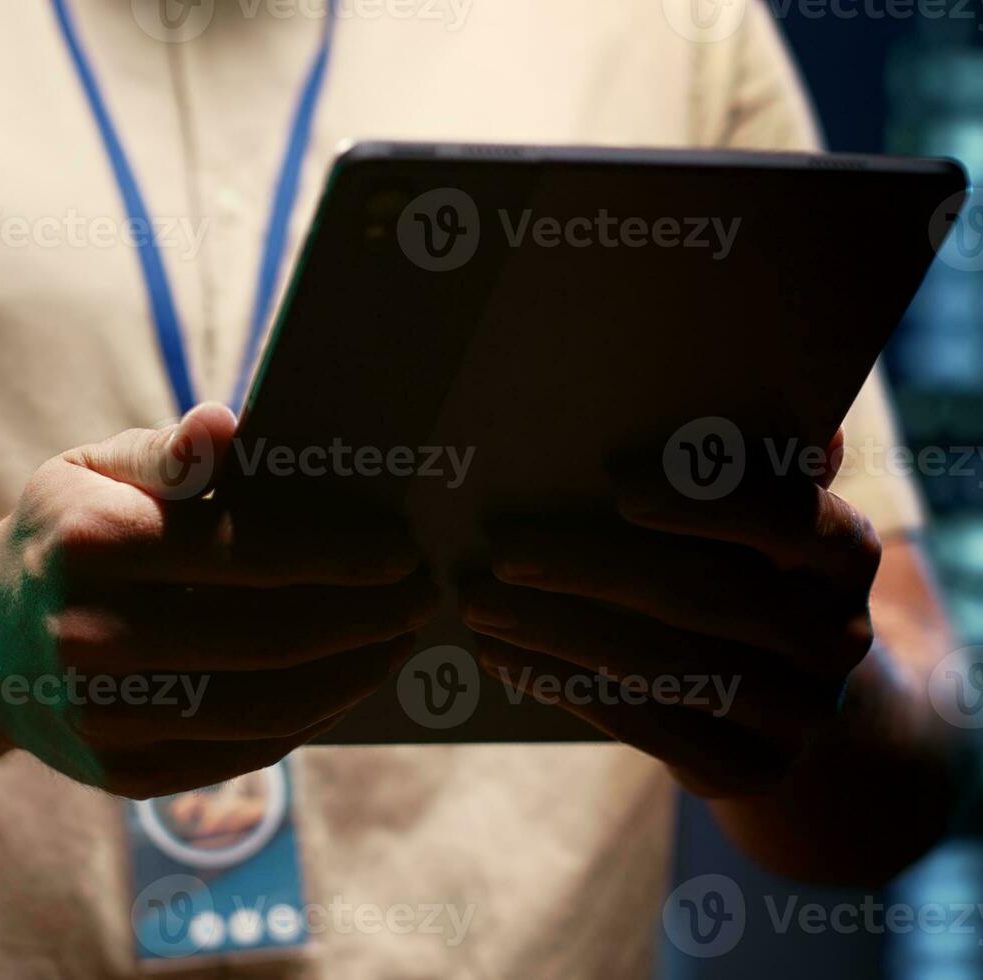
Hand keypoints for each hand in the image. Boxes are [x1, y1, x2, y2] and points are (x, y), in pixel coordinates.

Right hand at [0, 404, 439, 798]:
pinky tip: (347, 681)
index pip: (245, 551)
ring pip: (268, 706)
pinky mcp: (123, 774)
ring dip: (355, 672)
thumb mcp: (91, 468)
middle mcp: (87, 637)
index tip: (401, 545)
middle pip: (270, 637)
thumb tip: (229, 427)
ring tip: (400, 638)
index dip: (340, 553)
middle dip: (366, 616)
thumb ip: (168, 454)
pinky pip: (245, 750)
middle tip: (423, 592)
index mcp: (86, 544)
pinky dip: (312, 716)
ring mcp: (103, 718)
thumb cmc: (61, 534)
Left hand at [459, 430, 879, 798]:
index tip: (615, 483)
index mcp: (848, 551)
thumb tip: (725, 388)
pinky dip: (562, 683)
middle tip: (502, 548)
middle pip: (704, 596)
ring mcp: (800, 712)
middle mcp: (838, 635)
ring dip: (556, 630)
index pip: (784, 518)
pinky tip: (500, 653)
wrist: (792, 694)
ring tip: (477, 602)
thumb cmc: (748, 570)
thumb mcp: (757, 515)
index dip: (702, 500)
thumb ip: (742, 462)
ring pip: (665, 667)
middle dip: (591, 568)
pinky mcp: (749, 769)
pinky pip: (643, 724)